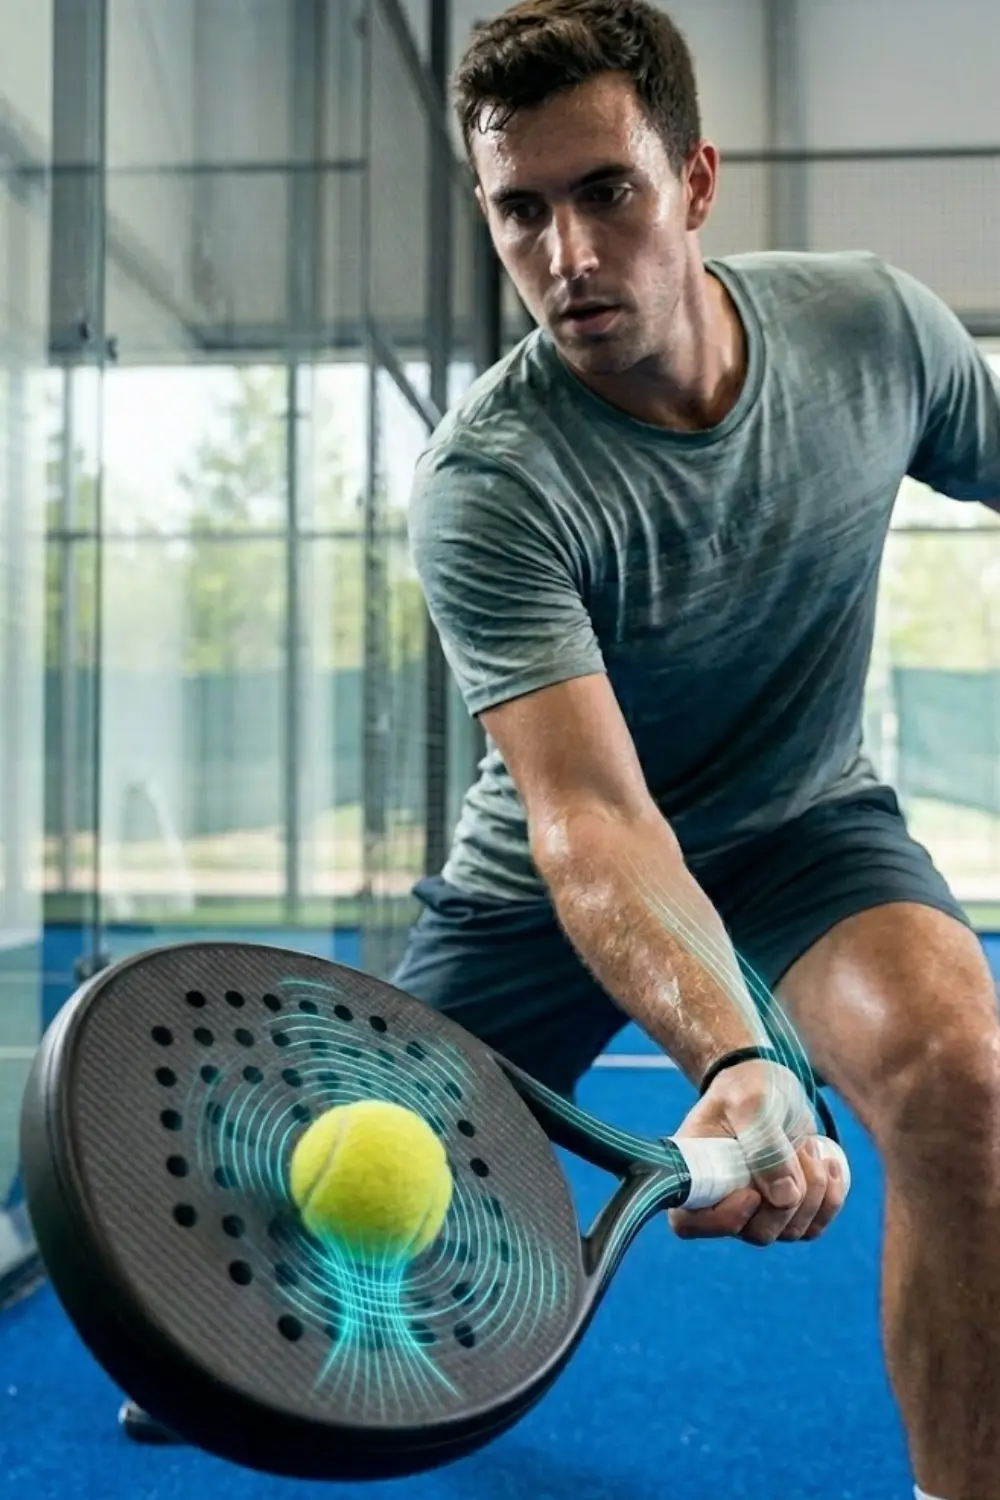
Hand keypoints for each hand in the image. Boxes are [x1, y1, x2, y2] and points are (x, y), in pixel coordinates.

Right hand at [668, 1058, 848, 1246]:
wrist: (771, 1087)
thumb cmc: (748, 1087)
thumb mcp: (752, 1101)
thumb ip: (763, 1144)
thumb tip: (785, 1198)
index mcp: (693, 1173)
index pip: (689, 1223)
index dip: (722, 1220)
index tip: (751, 1193)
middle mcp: (721, 1200)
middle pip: (756, 1232)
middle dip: (788, 1198)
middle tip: (799, 1149)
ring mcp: (755, 1211)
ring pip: (790, 1231)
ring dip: (813, 1191)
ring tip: (809, 1146)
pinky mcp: (787, 1211)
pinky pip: (814, 1227)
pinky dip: (829, 1200)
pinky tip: (829, 1164)